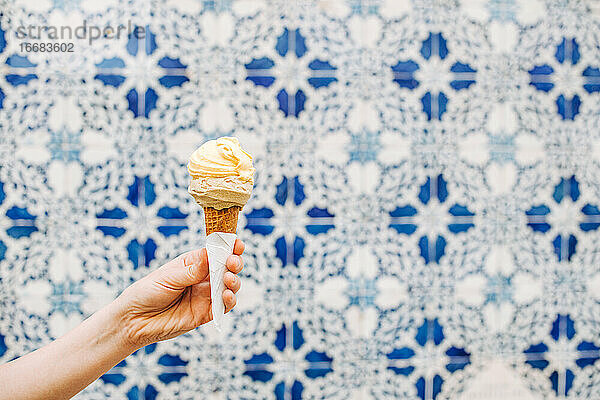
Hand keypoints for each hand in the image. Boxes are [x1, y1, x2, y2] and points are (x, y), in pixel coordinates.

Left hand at [115, 239, 244, 348]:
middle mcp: (203, 278)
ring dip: (234, 281)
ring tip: (229, 279)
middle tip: (232, 262)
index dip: (228, 247)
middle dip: (234, 263)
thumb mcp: (169, 277)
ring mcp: (206, 295)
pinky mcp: (206, 313)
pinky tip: (227, 295)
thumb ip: (192, 270)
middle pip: (227, 268)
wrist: (134, 320)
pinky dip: (230, 300)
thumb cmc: (147, 292)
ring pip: (230, 286)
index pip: (216, 252)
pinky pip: (224, 306)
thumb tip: (211, 253)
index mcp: (194, 263)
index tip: (236, 243)